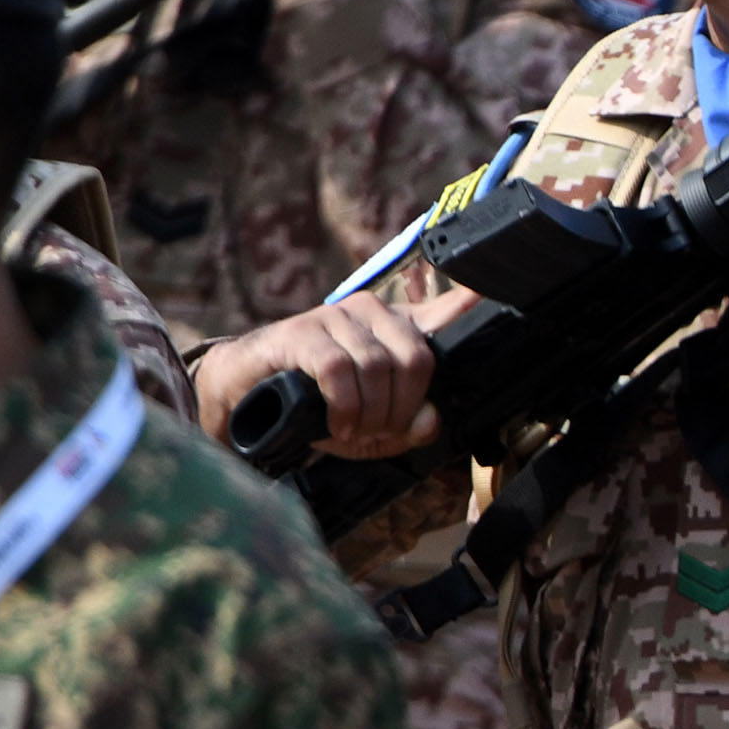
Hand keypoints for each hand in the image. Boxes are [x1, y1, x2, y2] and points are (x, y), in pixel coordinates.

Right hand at [200, 292, 455, 455]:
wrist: (245, 396)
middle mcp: (368, 311)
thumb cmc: (315, 406)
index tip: (483, 295)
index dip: (466, 305)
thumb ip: (408, 425)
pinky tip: (337, 423)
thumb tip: (429, 421)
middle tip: (380, 433)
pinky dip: (343, 405)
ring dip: (370, 413)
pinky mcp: (300, 333)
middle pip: (416, 358)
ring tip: (353, 431)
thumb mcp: (372, 423)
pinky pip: (339, 369)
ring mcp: (333, 317)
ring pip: (377, 366)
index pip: (442, 312)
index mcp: (393, 326)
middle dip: (403, 409)